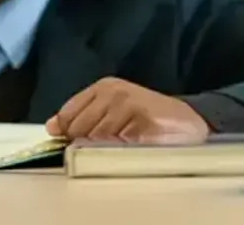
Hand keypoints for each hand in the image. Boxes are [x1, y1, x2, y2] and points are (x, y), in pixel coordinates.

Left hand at [45, 77, 210, 143]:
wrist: (191, 121)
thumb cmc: (147, 117)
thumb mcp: (113, 108)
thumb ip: (82, 115)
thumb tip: (52, 128)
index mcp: (103, 87)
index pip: (68, 115)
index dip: (67, 134)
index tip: (72, 145)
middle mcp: (114, 93)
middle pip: (78, 130)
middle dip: (85, 145)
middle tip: (106, 149)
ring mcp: (129, 107)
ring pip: (96, 141)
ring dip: (104, 152)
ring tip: (123, 150)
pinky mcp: (145, 123)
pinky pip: (117, 148)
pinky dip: (119, 156)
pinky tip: (131, 153)